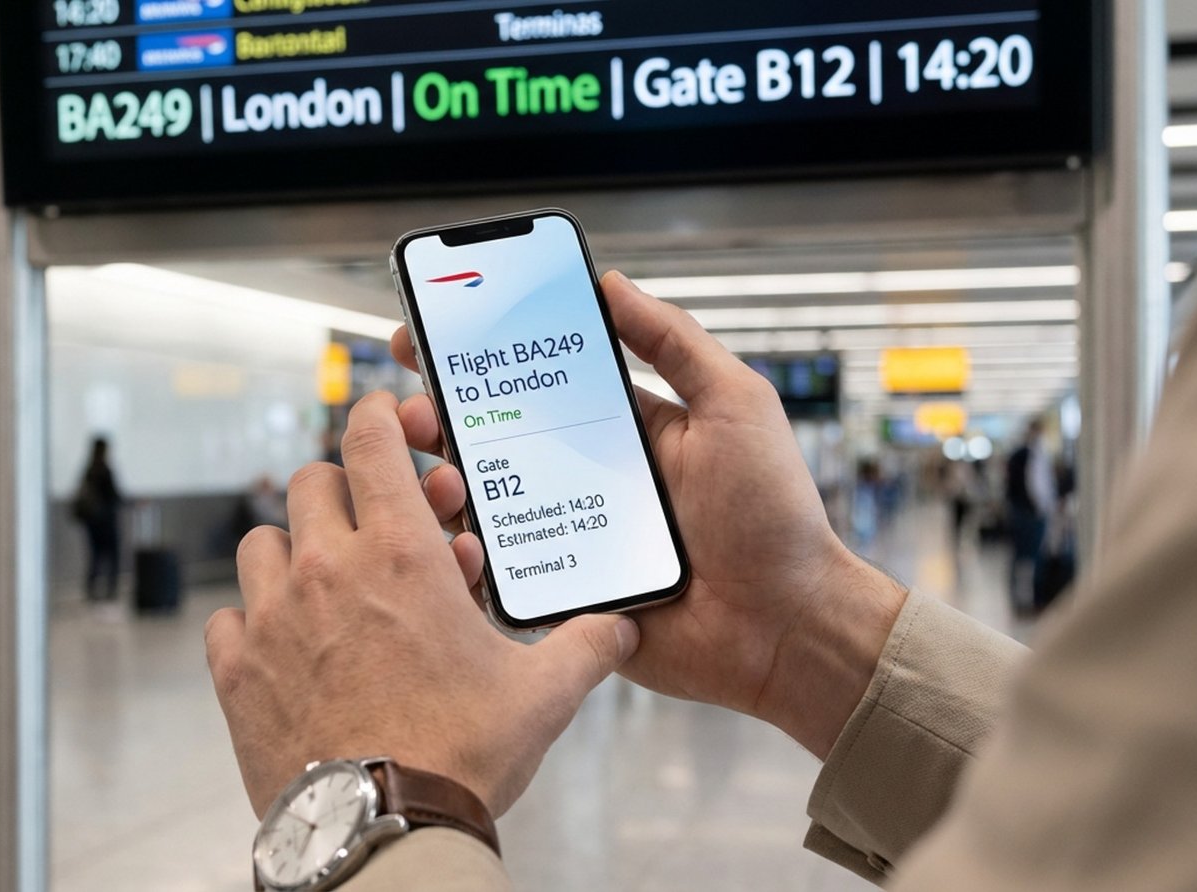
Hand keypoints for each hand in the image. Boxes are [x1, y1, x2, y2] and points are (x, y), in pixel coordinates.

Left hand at [205, 392, 640, 817]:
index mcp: (401, 555)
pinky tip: (284, 646)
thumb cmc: (461, 754)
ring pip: (262, 542)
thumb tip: (622, 629)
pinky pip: (227, 617)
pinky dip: (252, 621)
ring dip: (293, 551)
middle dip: (344, 491)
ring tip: (326, 586)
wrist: (385, 828)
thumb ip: (586, 646)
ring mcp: (273, 617)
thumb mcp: (542, 694)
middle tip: (373, 524)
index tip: (386, 417)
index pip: (371, 442)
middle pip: (311, 482)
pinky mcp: (237, 670)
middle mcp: (328, 570)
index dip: (379, 417)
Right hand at [391, 271, 905, 758]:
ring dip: (444, 483)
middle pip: (495, 439)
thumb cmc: (774, 516)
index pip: (539, 380)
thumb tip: (611, 282)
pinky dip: (466, 557)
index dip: (486, 356)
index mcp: (623, 430)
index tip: (434, 330)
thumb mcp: (735, 406)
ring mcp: (571, 537)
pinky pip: (500, 574)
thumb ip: (676, 342)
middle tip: (411, 409)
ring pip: (485, 505)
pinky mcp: (564, 595)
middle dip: (442, 418)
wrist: (786, 626)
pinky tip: (454, 539)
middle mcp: (588, 479)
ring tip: (436, 475)